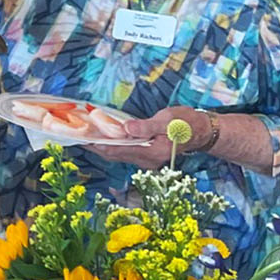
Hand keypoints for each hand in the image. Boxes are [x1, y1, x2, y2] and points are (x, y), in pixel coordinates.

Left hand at [85, 109, 211, 167]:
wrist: (203, 131)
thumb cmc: (186, 123)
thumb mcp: (167, 119)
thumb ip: (146, 126)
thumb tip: (126, 128)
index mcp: (152, 152)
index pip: (118, 150)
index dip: (98, 143)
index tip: (82, 137)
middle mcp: (147, 160)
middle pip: (114, 154)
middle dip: (94, 145)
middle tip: (76, 134)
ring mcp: (146, 159)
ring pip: (117, 154)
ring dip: (100, 145)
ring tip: (84, 134)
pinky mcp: (146, 154)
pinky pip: (123, 151)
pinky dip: (110, 144)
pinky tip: (101, 136)